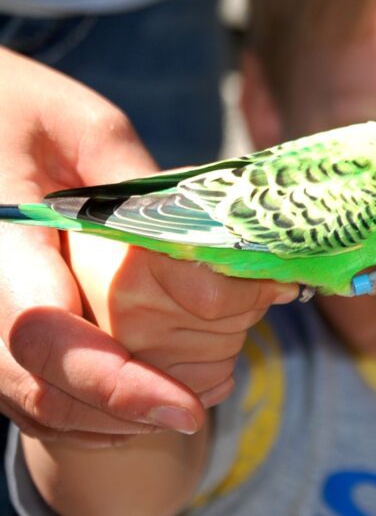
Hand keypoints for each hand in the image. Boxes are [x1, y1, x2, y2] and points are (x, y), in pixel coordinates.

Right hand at [0, 47, 292, 445]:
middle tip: (195, 411)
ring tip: (182, 404)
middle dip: (122, 413)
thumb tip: (206, 240)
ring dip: (108, 419)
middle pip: (37, 388)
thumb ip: (136, 183)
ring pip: (30, 403)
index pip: (43, 331)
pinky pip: (25, 395)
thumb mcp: (82, 123)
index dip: (113, 381)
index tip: (179, 405)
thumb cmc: (15, 106)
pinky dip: (84, 413)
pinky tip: (141, 401)